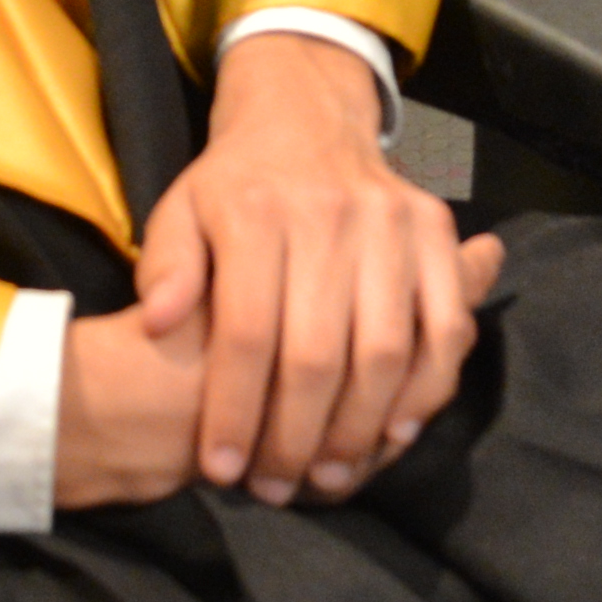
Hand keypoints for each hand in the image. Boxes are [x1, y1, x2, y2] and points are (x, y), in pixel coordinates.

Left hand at [114, 31, 503, 504]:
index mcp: (254, 212)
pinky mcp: (432, 230)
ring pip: (383, 349)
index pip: (247, 333)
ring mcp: (388, 222)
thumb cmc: (234, 185)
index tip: (222, 469)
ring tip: (329, 476)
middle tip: (274, 488)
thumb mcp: (179, 211)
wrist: (303, 114)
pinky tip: (395, 430)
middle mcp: (326, 215)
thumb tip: (157, 321)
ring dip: (358, 428)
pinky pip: (445, 324)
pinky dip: (427, 385)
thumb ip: (165, 267)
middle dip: (294, 437)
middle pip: (316, 353)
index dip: (235, 411)